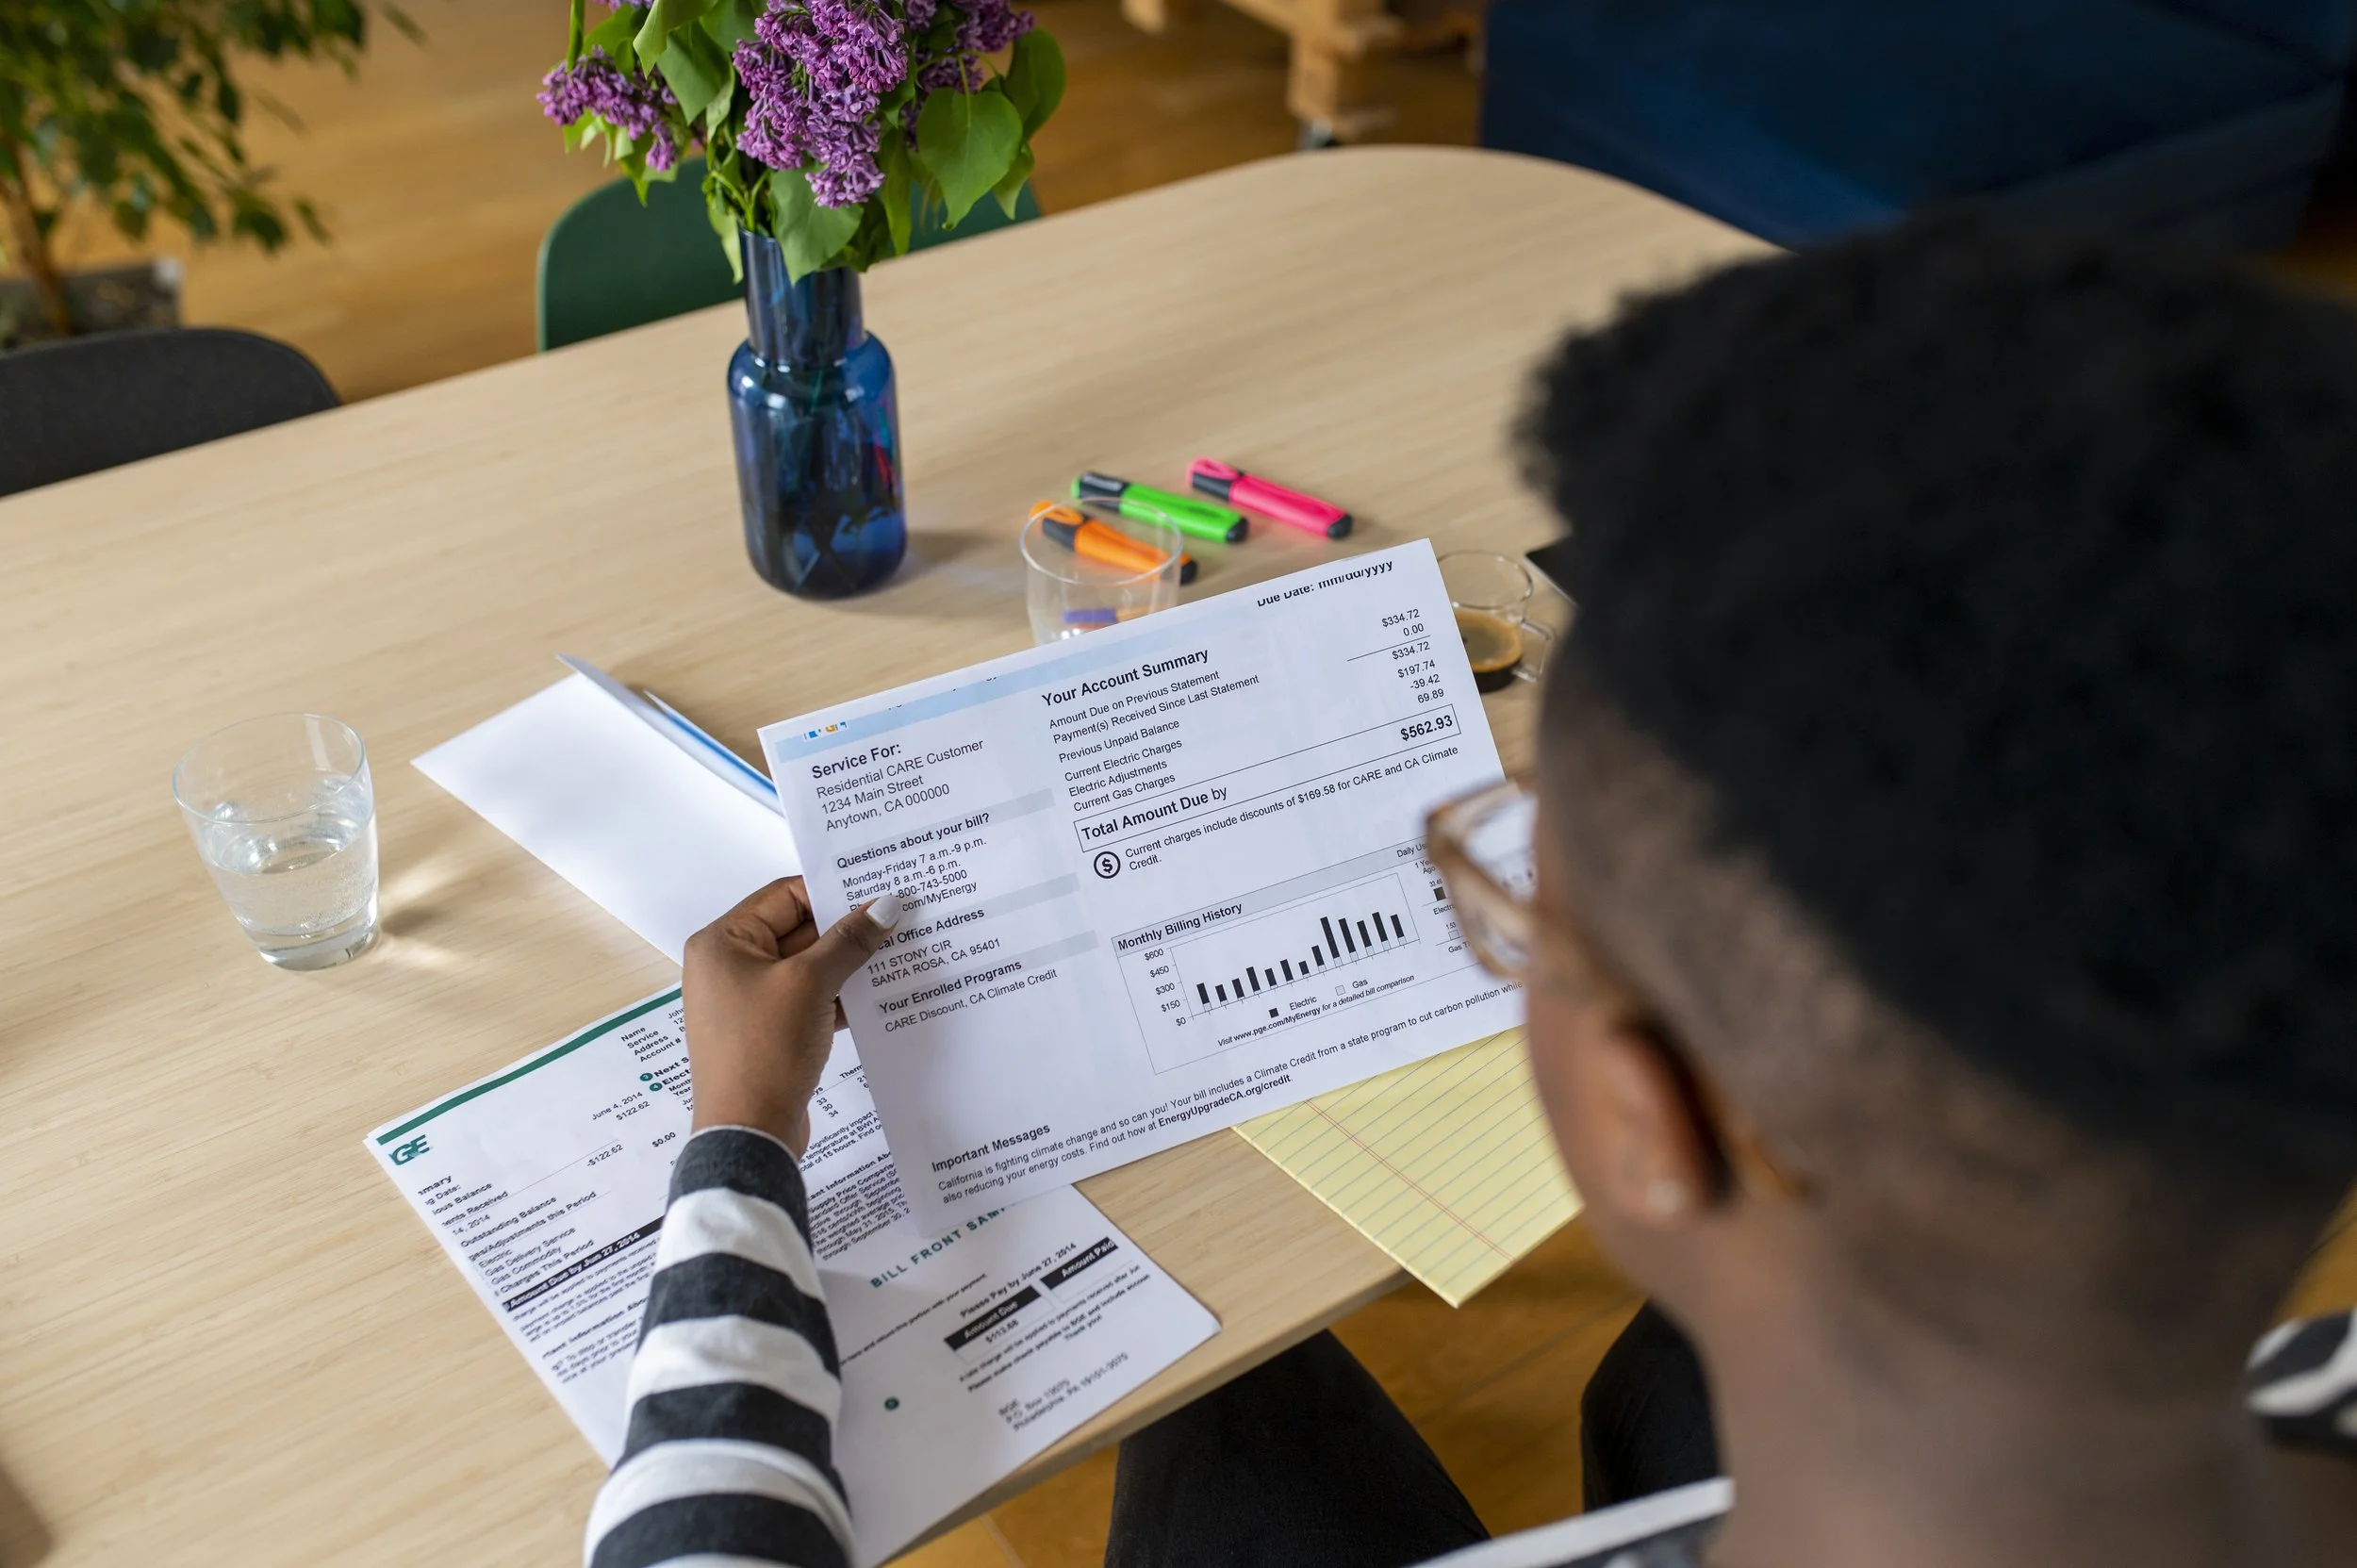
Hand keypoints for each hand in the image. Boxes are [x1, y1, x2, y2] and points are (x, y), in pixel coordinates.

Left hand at [682, 877, 900, 1155]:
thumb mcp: (811, 984)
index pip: (784, 896)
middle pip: (796, 930)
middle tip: (897, 922)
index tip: (879, 894)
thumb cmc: (765, 1049)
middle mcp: (728, 966)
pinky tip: (876, 995)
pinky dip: (836, 995)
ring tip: (896, 955)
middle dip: (845, 930)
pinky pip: (805, 999)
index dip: (832, 893)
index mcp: (722, 942)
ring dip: (846, 964)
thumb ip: (849, 941)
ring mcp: (746, 1001)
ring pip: (805, 967)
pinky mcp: (766, 1031)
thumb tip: (885, 905)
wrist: (749, 1132)